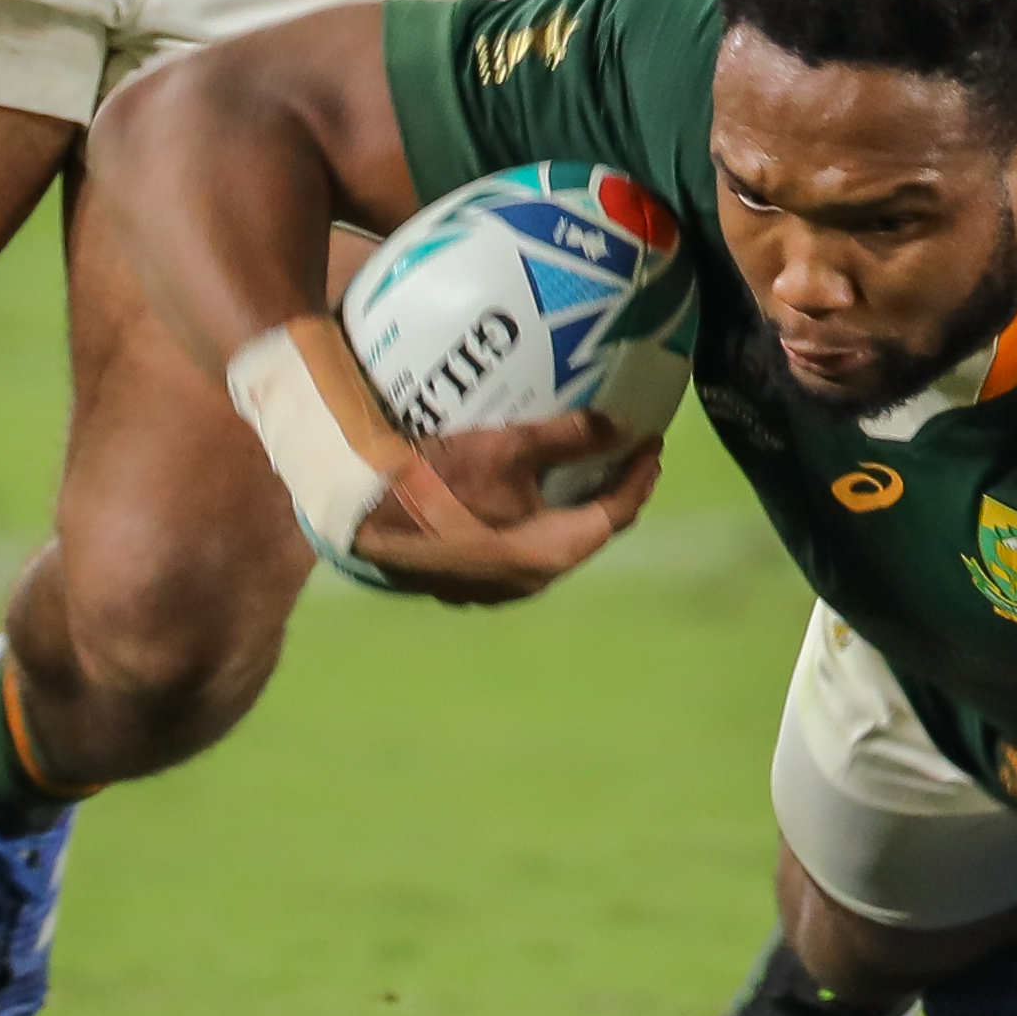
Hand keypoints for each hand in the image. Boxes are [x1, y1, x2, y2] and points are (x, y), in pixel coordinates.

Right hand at [347, 407, 663, 604]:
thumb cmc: (440, 480)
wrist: (363, 513)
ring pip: (549, 546)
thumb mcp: (509, 448)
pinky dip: (532, 521)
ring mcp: (493, 588)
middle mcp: (528, 581)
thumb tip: (618, 427)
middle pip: (585, 534)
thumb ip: (569, 437)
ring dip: (569, 511)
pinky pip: (515, 550)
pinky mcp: (464, 581)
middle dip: (609, 495)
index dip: (639, 478)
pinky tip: (522, 497)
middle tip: (623, 457)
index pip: (615, 515)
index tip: (652, 443)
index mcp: (551, 555)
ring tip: (579, 474)